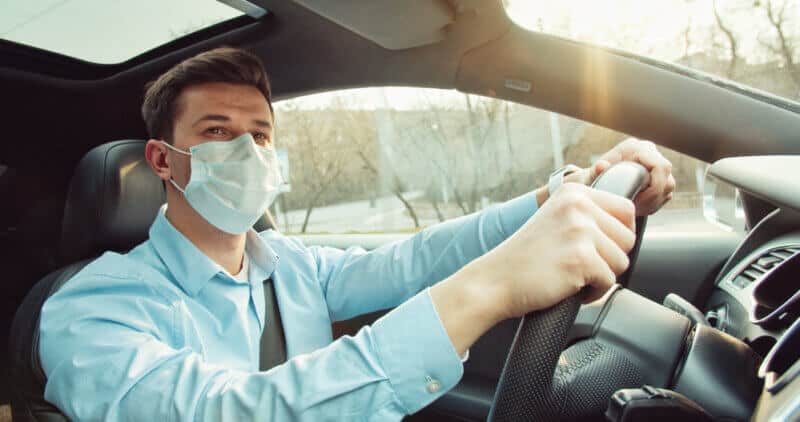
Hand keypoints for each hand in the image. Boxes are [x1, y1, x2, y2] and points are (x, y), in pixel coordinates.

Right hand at [470, 183, 635, 319]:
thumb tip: (628, 227)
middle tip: (582, 265)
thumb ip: (587, 216)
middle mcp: (579, 206)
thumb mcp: (556, 220)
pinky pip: (609, 282)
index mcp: (574, 193)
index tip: (599, 248)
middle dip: (610, 258)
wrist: (495, 280)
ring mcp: (580, 231)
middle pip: (628, 237)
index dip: (619, 235)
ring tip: (574, 276)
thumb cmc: (525, 258)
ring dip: (602, 276)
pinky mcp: (581, 258)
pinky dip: (593, 292)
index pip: (626, 209)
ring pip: (622, 261)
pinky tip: (570, 287)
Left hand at [565, 138, 675, 215]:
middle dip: (652, 199)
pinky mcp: (659, 177)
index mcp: (635, 148)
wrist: (595, 182)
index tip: (635, 202)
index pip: (660, 166)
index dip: (653, 188)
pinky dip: (653, 204)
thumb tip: (602, 166)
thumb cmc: (593, 178)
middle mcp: (649, 152)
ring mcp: (656, 165)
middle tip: (634, 209)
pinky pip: (665, 194)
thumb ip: (595, 170)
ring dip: (653, 202)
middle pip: (667, 179)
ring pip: (668, 188)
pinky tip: (638, 208)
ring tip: (634, 209)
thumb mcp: (591, 176)